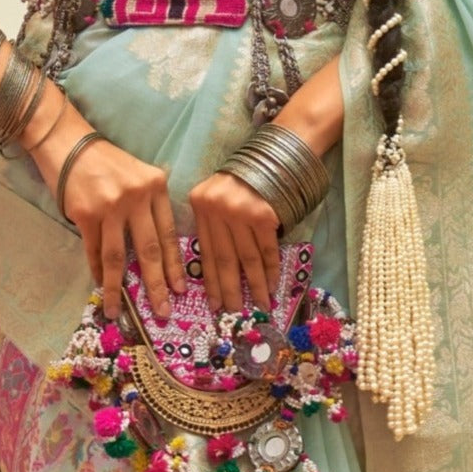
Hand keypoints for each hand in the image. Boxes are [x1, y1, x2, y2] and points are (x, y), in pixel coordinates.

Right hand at [36, 125, 185, 321]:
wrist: (69, 143)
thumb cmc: (106, 161)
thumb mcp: (138, 175)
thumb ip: (149, 204)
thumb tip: (157, 250)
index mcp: (155, 186)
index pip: (168, 233)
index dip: (174, 265)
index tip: (180, 290)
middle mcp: (136, 196)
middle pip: (149, 250)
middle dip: (156, 285)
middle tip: (162, 312)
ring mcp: (110, 206)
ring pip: (118, 257)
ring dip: (118, 288)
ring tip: (117, 310)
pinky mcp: (85, 214)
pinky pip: (94, 251)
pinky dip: (97, 271)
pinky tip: (100, 285)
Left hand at [188, 172, 280, 313]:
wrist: (271, 158)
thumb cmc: (240, 181)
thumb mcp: (214, 196)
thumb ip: (210, 224)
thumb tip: (211, 269)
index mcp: (201, 205)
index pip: (205, 251)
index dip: (210, 281)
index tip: (213, 304)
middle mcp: (218, 209)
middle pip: (224, 259)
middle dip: (230, 290)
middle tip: (234, 312)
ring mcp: (241, 212)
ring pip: (247, 258)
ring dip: (255, 285)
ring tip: (259, 305)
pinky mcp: (263, 215)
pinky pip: (267, 250)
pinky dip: (270, 270)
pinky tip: (272, 285)